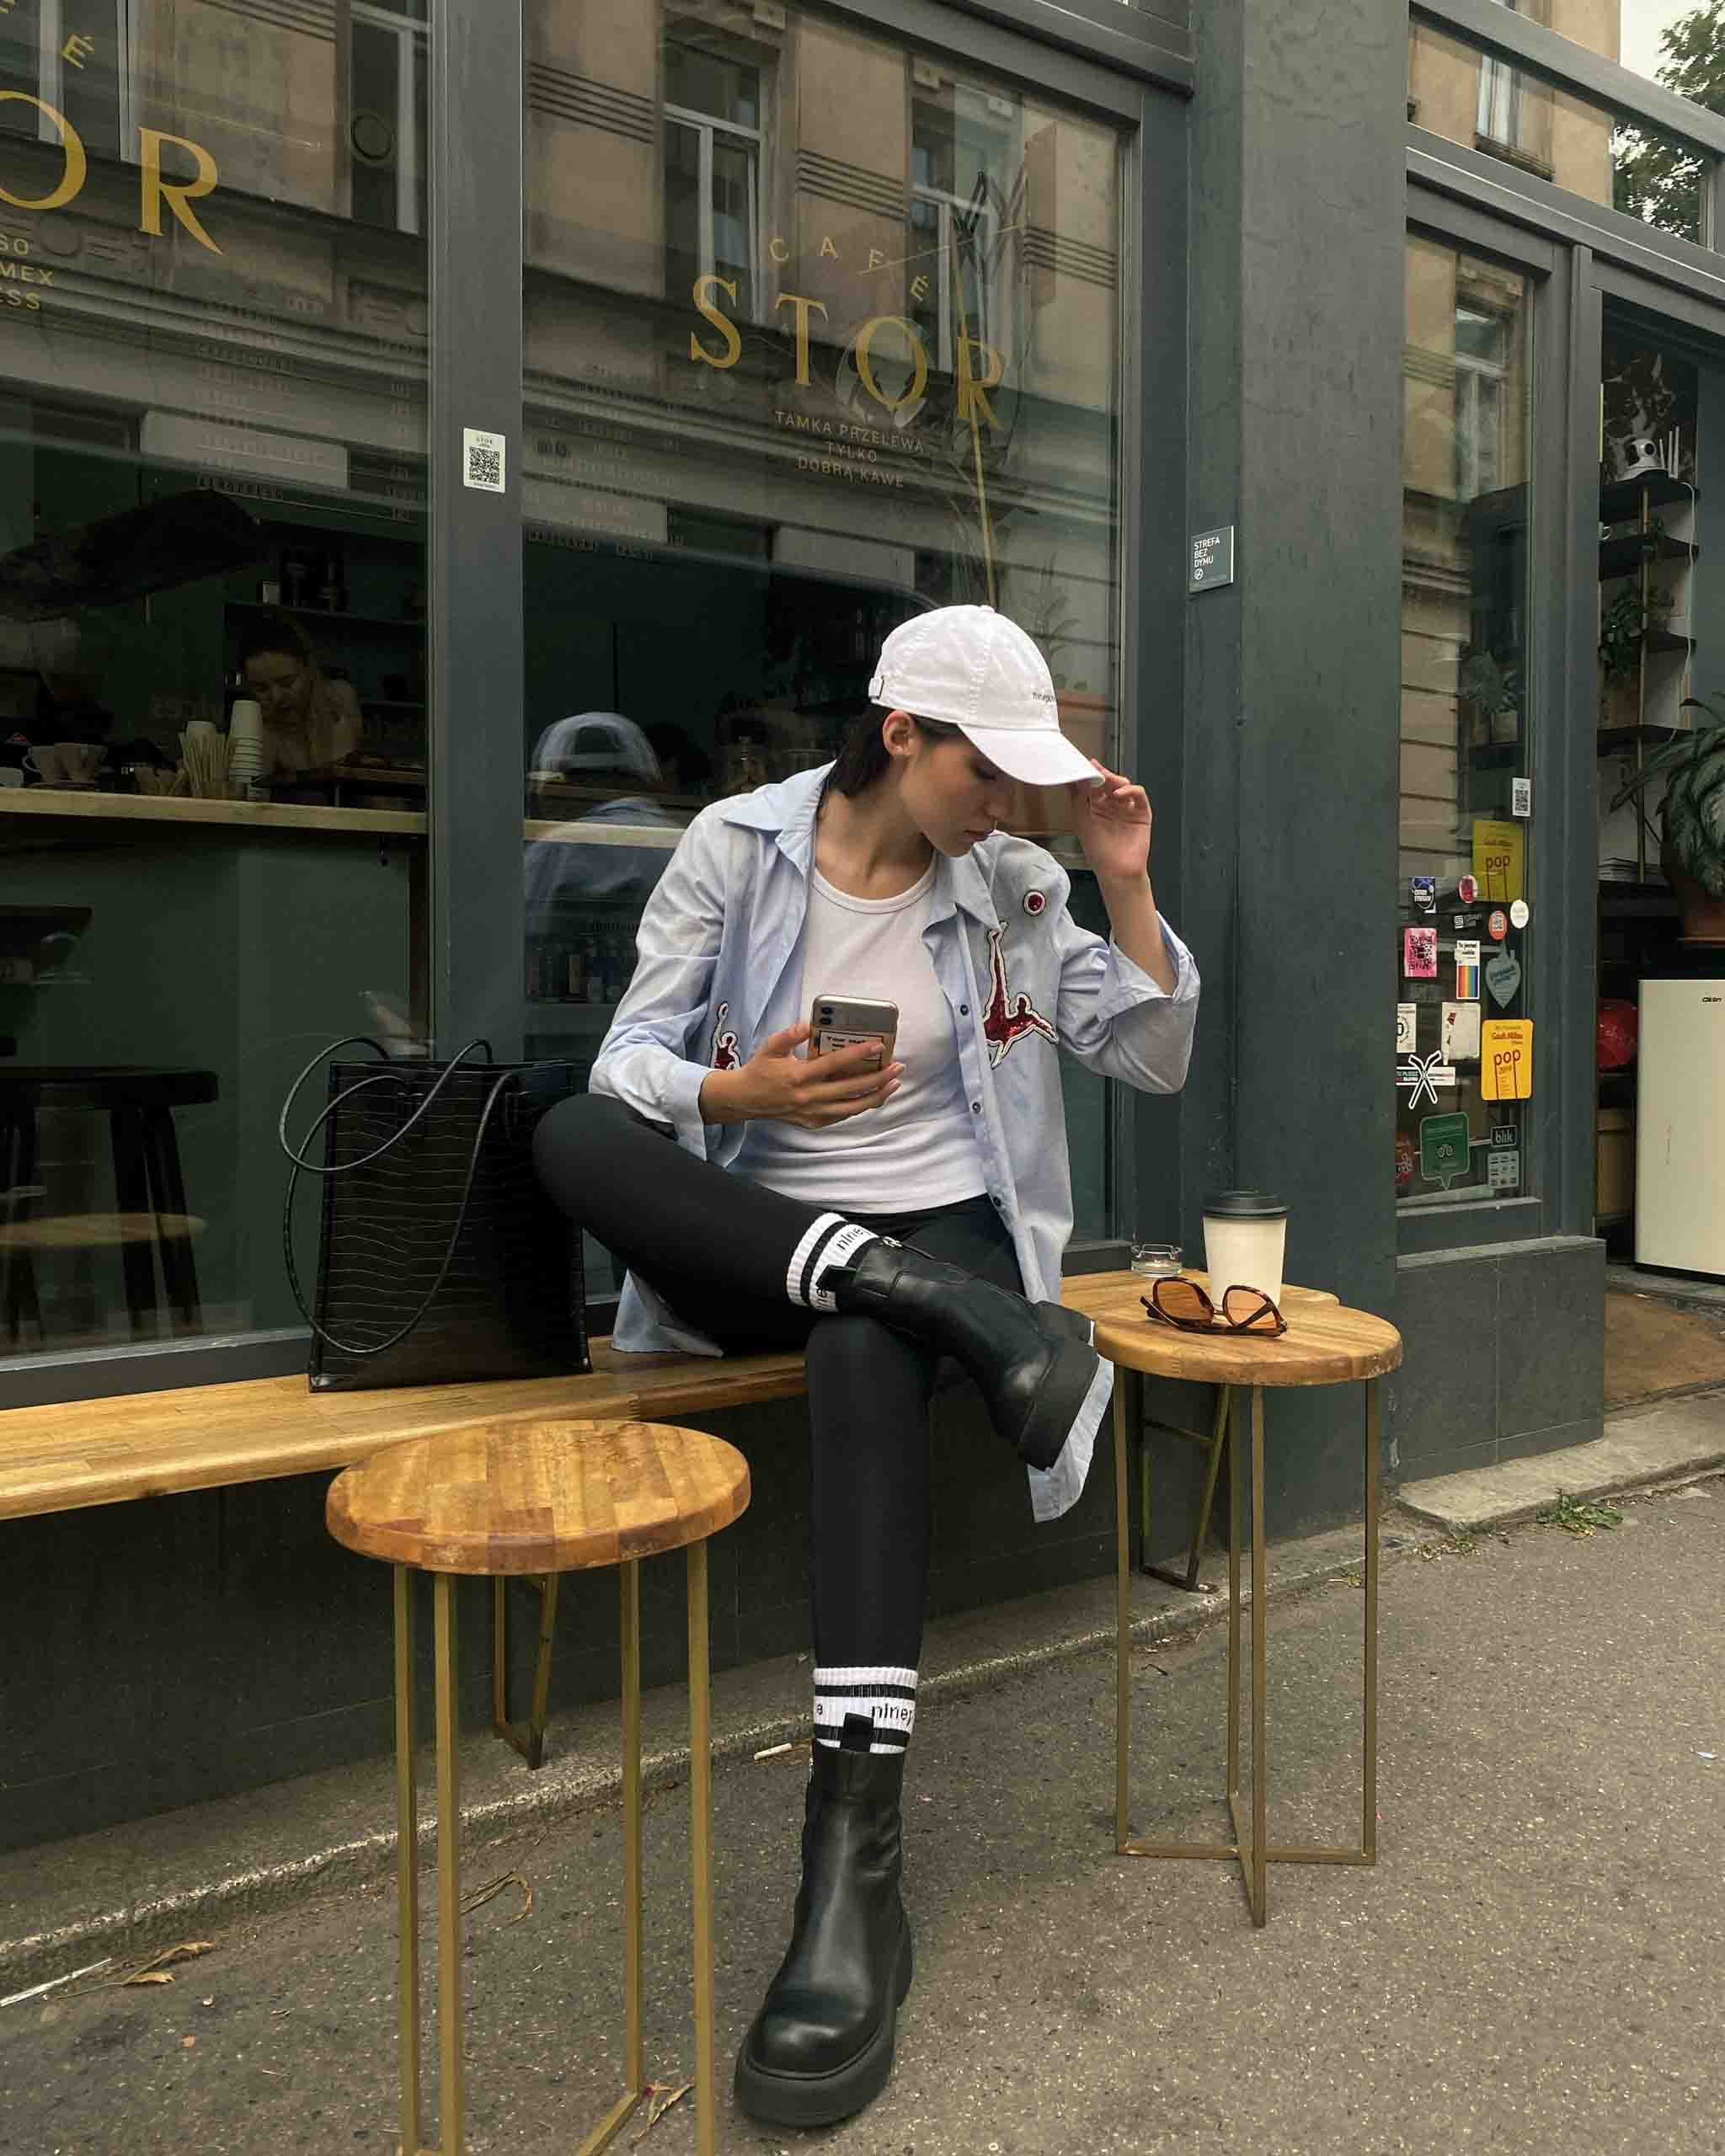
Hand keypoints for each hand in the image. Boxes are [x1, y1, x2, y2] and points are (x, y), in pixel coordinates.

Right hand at [700, 1023, 902, 1129]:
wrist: (745, 1099)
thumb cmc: (760, 1069)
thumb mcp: (771, 1047)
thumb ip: (790, 1035)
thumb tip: (809, 1025)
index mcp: (799, 1075)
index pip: (835, 1063)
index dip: (859, 1054)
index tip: (879, 1046)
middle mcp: (808, 1096)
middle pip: (851, 1089)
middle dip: (878, 1078)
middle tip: (898, 1067)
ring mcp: (812, 1113)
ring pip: (852, 1108)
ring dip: (876, 1096)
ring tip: (893, 1084)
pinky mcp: (814, 1122)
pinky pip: (843, 1116)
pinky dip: (859, 1107)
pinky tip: (873, 1097)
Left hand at [1070, 759, 1151, 884]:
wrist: (1117, 870)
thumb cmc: (1099, 851)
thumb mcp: (1082, 820)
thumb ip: (1078, 798)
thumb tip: (1075, 778)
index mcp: (1097, 808)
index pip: (1094, 785)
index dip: (1089, 775)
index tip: (1083, 765)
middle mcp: (1112, 806)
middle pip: (1109, 782)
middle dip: (1102, 774)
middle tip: (1096, 770)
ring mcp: (1128, 808)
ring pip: (1124, 785)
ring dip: (1115, 780)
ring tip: (1106, 781)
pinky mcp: (1142, 812)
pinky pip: (1138, 794)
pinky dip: (1130, 790)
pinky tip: (1119, 793)